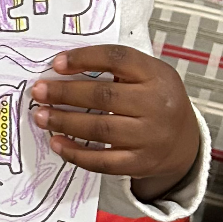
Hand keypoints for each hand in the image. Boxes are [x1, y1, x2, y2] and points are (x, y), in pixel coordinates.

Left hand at [30, 45, 200, 202]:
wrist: (183, 143)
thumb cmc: (156, 101)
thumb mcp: (148, 75)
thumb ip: (116, 68)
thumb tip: (63, 68)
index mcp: (157, 75)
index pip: (119, 59)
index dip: (85, 58)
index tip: (57, 63)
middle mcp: (157, 105)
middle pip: (104, 96)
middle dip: (65, 93)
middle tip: (39, 91)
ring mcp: (151, 137)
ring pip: (100, 129)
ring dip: (64, 121)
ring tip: (41, 116)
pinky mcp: (140, 163)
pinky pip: (103, 161)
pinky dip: (76, 153)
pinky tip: (57, 142)